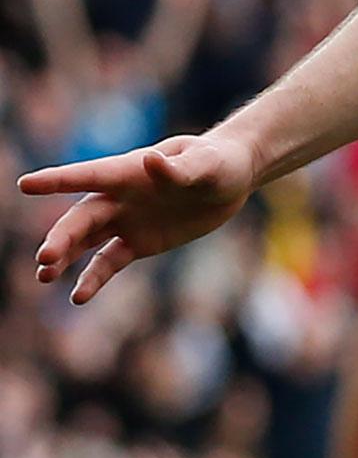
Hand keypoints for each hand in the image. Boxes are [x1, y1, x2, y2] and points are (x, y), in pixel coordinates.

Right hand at [18, 133, 259, 303]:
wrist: (231, 180)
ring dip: (65, 257)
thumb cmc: (218, 162)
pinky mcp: (138, 243)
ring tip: (44, 275)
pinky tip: (78, 296)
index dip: (58, 180)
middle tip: (45, 257)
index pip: (89, 175)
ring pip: (86, 241)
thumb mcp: (205, 164)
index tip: (26, 185)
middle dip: (62, 237)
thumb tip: (150, 160)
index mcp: (130, 171)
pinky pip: (109, 262)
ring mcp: (126, 221)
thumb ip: (178, 168)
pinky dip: (93, 278)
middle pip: (82, 217)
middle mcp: (120, 197)